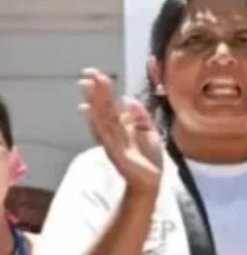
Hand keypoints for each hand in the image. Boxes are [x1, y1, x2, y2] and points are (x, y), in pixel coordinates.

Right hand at [79, 69, 162, 194]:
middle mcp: (114, 131)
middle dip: (96, 90)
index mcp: (122, 125)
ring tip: (87, 85)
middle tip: (87, 73)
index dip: (104, 90)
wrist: (151, 181)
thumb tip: (128, 98)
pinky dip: (96, 122)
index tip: (95, 74)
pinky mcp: (116, 152)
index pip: (111, 104)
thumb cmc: (148, 157)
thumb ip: (140, 115)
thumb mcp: (149, 131)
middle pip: (104, 108)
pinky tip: (88, 111)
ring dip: (94, 101)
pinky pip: (105, 134)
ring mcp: (113, 141)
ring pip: (102, 117)